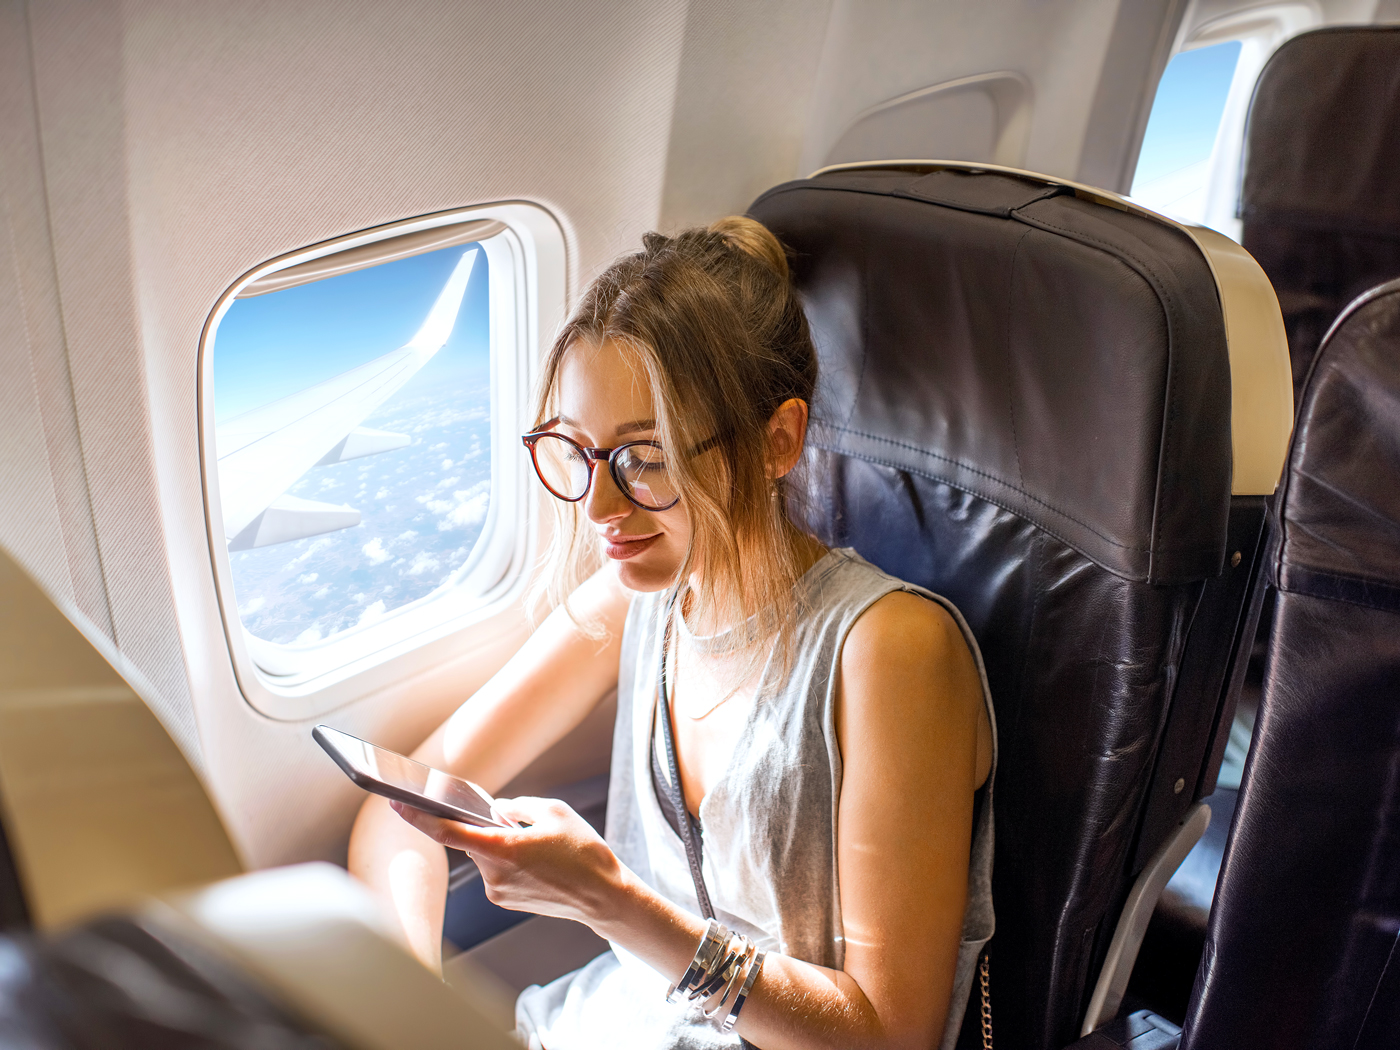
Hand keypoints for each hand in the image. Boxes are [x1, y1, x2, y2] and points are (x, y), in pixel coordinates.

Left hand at [389, 797, 625, 928]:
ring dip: (500, 843)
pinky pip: (496, 869)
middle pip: (472, 840)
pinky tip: (536, 860)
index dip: (419, 817)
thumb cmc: (584, 853)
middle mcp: (494, 875)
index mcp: (503, 849)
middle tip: (519, 822)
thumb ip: (518, 806)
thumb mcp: (554, 811)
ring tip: (538, 846)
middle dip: (486, 826)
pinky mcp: (504, 900)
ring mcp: (498, 891)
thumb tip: (497, 811)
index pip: (448, 832)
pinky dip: (507, 858)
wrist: (603, 896)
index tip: (398, 802)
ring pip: (485, 854)